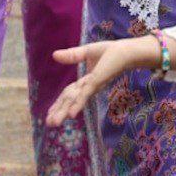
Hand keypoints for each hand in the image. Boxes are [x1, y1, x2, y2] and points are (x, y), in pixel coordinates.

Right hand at [45, 36, 162, 125]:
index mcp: (86, 81)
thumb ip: (72, 55)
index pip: (70, 94)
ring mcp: (93, 86)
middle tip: (49, 124)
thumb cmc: (111, 52)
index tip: (49, 114)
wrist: (126, 51)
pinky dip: (77, 104)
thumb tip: (54, 55)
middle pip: (70, 100)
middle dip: (59, 111)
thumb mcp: (87, 52)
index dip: (59, 103)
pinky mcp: (97, 82)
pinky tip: (70, 114)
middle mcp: (89, 87)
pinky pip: (84, 94)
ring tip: (53, 123)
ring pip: (74, 100)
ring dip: (63, 111)